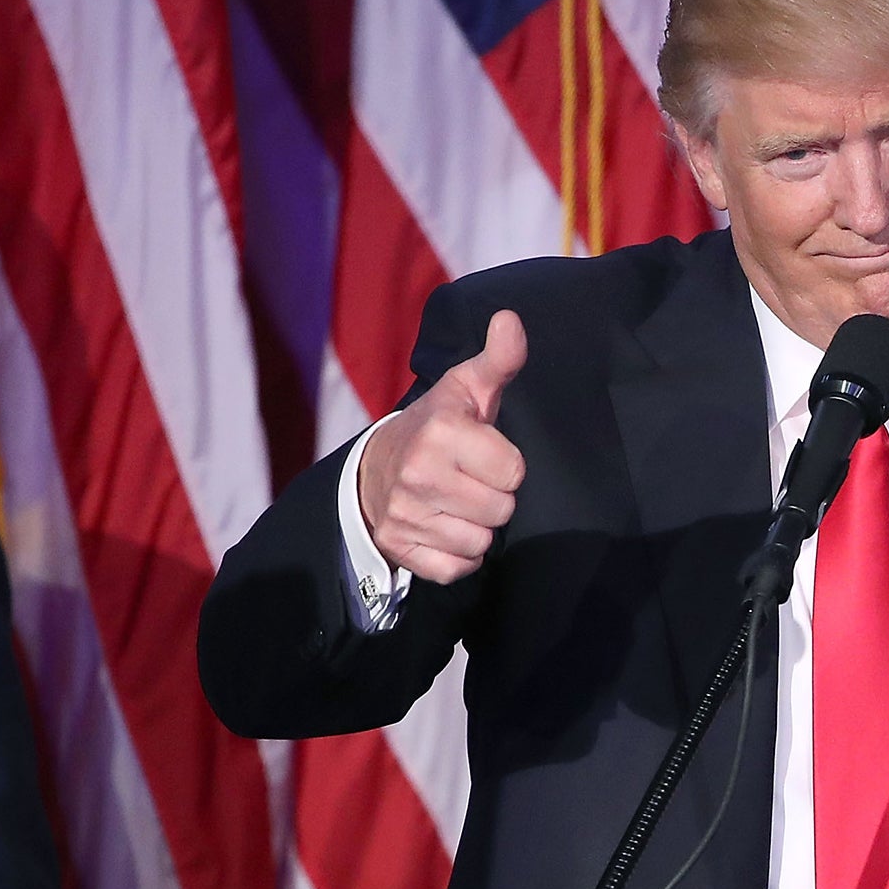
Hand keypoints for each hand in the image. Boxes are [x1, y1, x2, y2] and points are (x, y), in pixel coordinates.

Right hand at [358, 309, 527, 584]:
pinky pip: (457, 568)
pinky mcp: (401, 548)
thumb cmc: (438, 426)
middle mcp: (419, 475)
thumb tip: (511, 320)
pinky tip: (445, 527)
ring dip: (477, 527)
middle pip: (501, 511)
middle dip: (494, 497)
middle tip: (471, 479)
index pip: (514, 472)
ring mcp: (406, 515)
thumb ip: (498, 360)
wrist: (375, 468)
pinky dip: (458, 555)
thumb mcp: (466, 388)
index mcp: (441, 432)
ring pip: (481, 542)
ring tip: (458, 502)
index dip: (506, 464)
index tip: (485, 453)